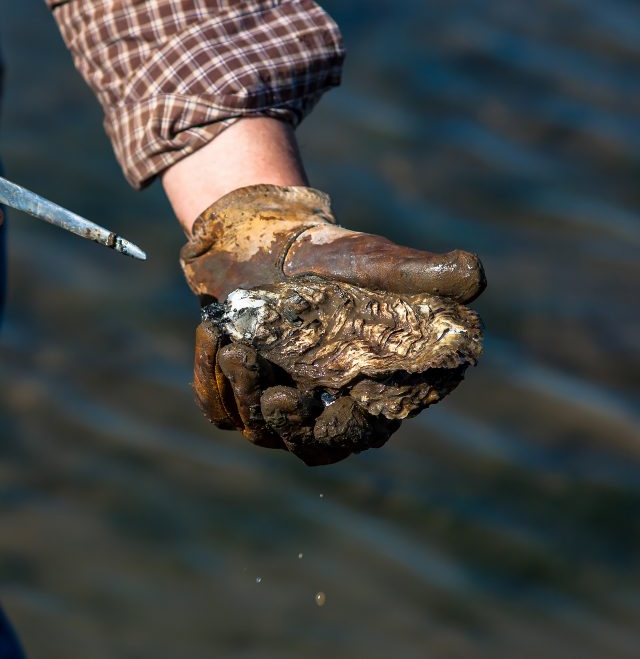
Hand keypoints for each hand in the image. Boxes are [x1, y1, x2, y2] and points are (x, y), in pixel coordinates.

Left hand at [181, 185, 484, 464]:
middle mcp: (328, 408)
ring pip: (259, 427)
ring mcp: (280, 404)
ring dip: (244, 392)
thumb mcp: (378, 261)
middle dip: (287, 425)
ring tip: (233, 346)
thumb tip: (475, 276)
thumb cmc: (334, 256)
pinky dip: (210, 378)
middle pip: (309, 446)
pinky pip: (220, 407)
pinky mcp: (239, 392)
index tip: (320, 403)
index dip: (341, 431)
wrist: (270, 240)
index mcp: (373, 389)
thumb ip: (424, 273)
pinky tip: (213, 336)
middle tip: (273, 392)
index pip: (362, 433)